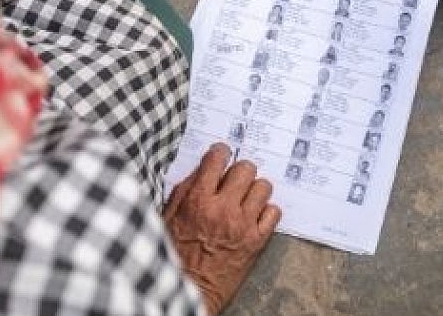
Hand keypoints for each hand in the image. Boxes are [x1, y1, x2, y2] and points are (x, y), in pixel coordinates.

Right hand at [165, 144, 280, 313]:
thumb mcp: (168, 218)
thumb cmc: (175, 255)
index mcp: (198, 201)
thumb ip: (185, 190)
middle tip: (233, 181)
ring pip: (263, 187)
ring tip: (245, 200)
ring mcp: (243, 225)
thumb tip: (202, 169)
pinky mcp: (257, 241)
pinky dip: (266, 211)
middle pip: (246, 169)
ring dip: (254, 191)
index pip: (217, 159)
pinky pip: (274, 212)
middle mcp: (223, 209)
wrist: (191, 289)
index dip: (221, 153)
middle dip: (239, 172)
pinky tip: (254, 217)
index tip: (221, 155)